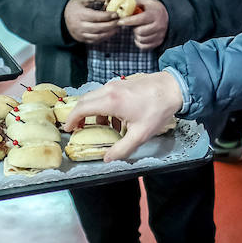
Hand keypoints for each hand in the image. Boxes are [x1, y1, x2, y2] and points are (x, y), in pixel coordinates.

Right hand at [64, 0, 120, 44]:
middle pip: (98, 27)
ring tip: (117, 27)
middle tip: (119, 21)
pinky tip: (111, 32)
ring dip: (110, 32)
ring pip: (98, 36)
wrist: (64, 15)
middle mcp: (78, 25)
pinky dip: (105, 37)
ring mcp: (80, 34)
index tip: (116, 13)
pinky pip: (95, 40)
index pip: (95, 16)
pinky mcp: (82, 39)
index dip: (107, 15)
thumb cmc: (77, 5)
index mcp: (78, 13)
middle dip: (111, 24)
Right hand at [68, 70, 183, 161]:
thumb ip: (122, 148)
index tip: (68, 129)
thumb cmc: (158, 109)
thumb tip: (108, 159)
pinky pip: (105, 95)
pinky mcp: (122, 84)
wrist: (173, 88)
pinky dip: (104, 106)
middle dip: (78, 115)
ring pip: (95, 97)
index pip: (81, 109)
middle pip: (84, 101)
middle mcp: (109, 90)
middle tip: (77, 128)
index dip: (71, 120)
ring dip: (93, 112)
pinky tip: (116, 119)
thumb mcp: (140, 134)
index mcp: (111, 101)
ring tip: (100, 127)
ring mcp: (116, 85)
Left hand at [117, 0, 167, 49]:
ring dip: (136, 35)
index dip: (129, 21)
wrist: (166, 14)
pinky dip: (139, 42)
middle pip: (140, 32)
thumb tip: (119, 5)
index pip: (141, 19)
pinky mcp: (159, 41)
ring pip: (141, 39)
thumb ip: (132, 2)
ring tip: (138, 29)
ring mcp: (160, 34)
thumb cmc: (151, 7)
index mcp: (155, 13)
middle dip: (134, 28)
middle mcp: (160, 25)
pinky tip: (140, 36)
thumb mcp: (144, 1)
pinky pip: (144, 46)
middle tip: (134, 25)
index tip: (120, 21)